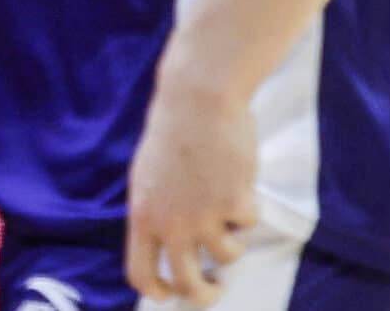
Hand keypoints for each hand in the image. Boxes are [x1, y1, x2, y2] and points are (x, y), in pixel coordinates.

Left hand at [125, 66, 259, 307]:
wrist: (197, 98)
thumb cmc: (172, 132)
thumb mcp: (148, 177)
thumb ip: (157, 213)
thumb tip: (168, 248)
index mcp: (142, 214)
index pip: (140, 273)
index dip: (158, 291)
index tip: (172, 293)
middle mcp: (171, 223)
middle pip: (188, 284)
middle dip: (205, 294)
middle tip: (215, 287)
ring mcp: (204, 216)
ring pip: (227, 255)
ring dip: (233, 238)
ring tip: (228, 207)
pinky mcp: (235, 203)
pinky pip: (249, 223)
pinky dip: (248, 208)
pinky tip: (237, 179)